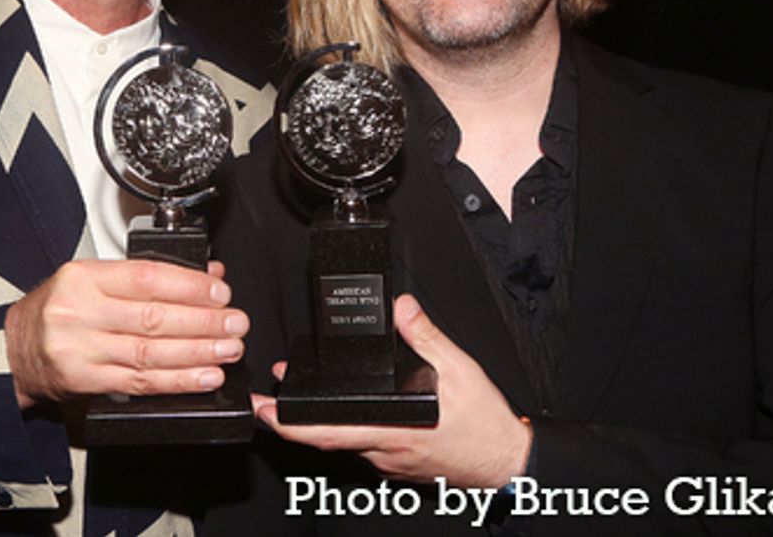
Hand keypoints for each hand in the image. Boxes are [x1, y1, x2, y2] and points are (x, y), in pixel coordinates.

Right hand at [4, 259, 247, 408]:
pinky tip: (204, 376)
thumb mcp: (90, 280)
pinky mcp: (87, 382)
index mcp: (82, 278)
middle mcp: (80, 313)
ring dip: (198, 352)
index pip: (145, 278)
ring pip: (150, 352)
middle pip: (153, 317)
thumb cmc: (55, 310)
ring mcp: (82, 350)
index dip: (189, 286)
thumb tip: (205, 276)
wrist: (13, 351)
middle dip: (203, 321)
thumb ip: (144, 277)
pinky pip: (140, 383)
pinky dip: (177, 381)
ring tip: (228, 349)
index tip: (220, 292)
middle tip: (235, 322)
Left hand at [251, 294, 531, 488]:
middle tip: (266, 402)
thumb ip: (426, 337)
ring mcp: (389, 461)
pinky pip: (365, 445)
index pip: (329, 432)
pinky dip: (349, 427)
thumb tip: (400, 308)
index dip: (291, 425)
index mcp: (392, 428)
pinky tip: (350, 411)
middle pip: (327, 438)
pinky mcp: (398, 463)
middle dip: (291, 421)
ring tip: (302, 397)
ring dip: (321, 422)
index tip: (266, 411)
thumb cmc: (484, 424)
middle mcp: (384, 451)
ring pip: (346, 442)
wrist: (506, 462)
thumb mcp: (459, 370)